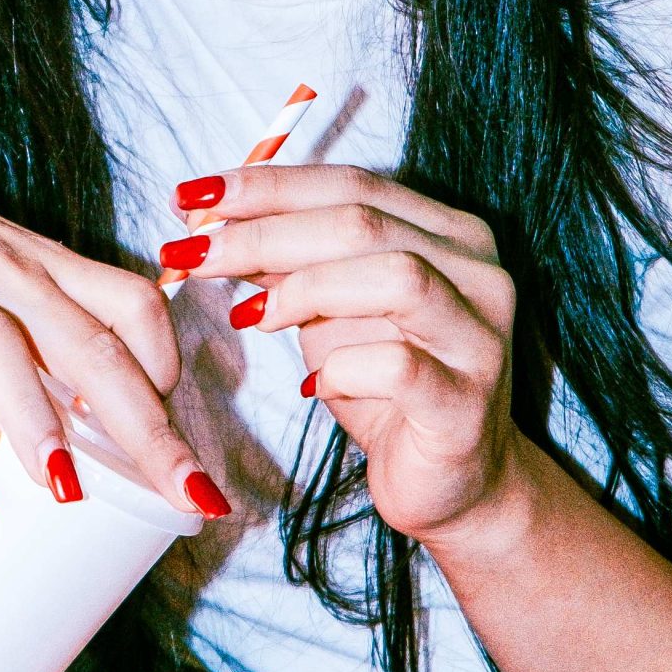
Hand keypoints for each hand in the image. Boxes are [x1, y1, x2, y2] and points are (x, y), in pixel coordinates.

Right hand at [0, 159, 226, 516]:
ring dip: (38, 422)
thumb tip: (111, 408)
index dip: (166, 368)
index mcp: (37, 261)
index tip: (184, 437)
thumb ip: (48, 323)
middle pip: (86, 341)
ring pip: (2, 349)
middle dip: (143, 422)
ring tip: (67, 489)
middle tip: (185, 490)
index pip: (128, 302)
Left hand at [160, 164, 526, 546]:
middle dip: (265, 233)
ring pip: (397, 278)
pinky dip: (342, 370)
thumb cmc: (390, 398)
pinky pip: (398, 368)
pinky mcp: (464, 404)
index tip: (193, 196)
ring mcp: (478, 337)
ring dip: (305, 290)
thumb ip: (291, 268)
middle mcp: (477, 273)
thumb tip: (213, 223)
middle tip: (193, 253)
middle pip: (364, 222)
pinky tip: (311, 386)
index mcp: (447, 235)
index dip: (267, 186)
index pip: (352, 185)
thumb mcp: (331, 319)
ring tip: (251, 317)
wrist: (452, 487)